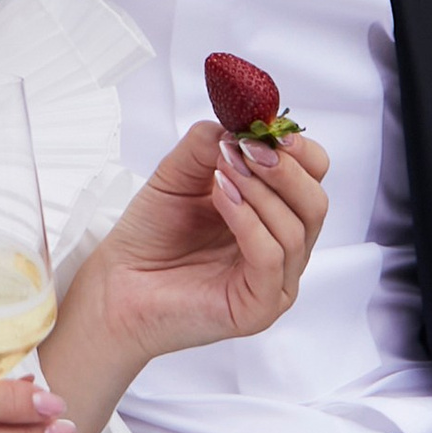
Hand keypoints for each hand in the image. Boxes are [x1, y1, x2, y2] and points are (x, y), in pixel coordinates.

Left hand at [89, 119, 332, 365]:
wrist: (116, 285)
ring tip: (223, 172)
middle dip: (284, 169)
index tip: (269, 131)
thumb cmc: (149, 237)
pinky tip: (222, 199)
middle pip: (315, 203)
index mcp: (272, 214)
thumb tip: (238, 124)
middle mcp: (281, 249)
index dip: (300, 151)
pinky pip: (271, 258)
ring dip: (261, 191)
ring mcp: (274, 282)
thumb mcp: (178, 174)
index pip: (313, 178)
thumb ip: (207, 144)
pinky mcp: (258, 308)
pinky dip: (250, 221)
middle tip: (247, 150)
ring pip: (297, 229)